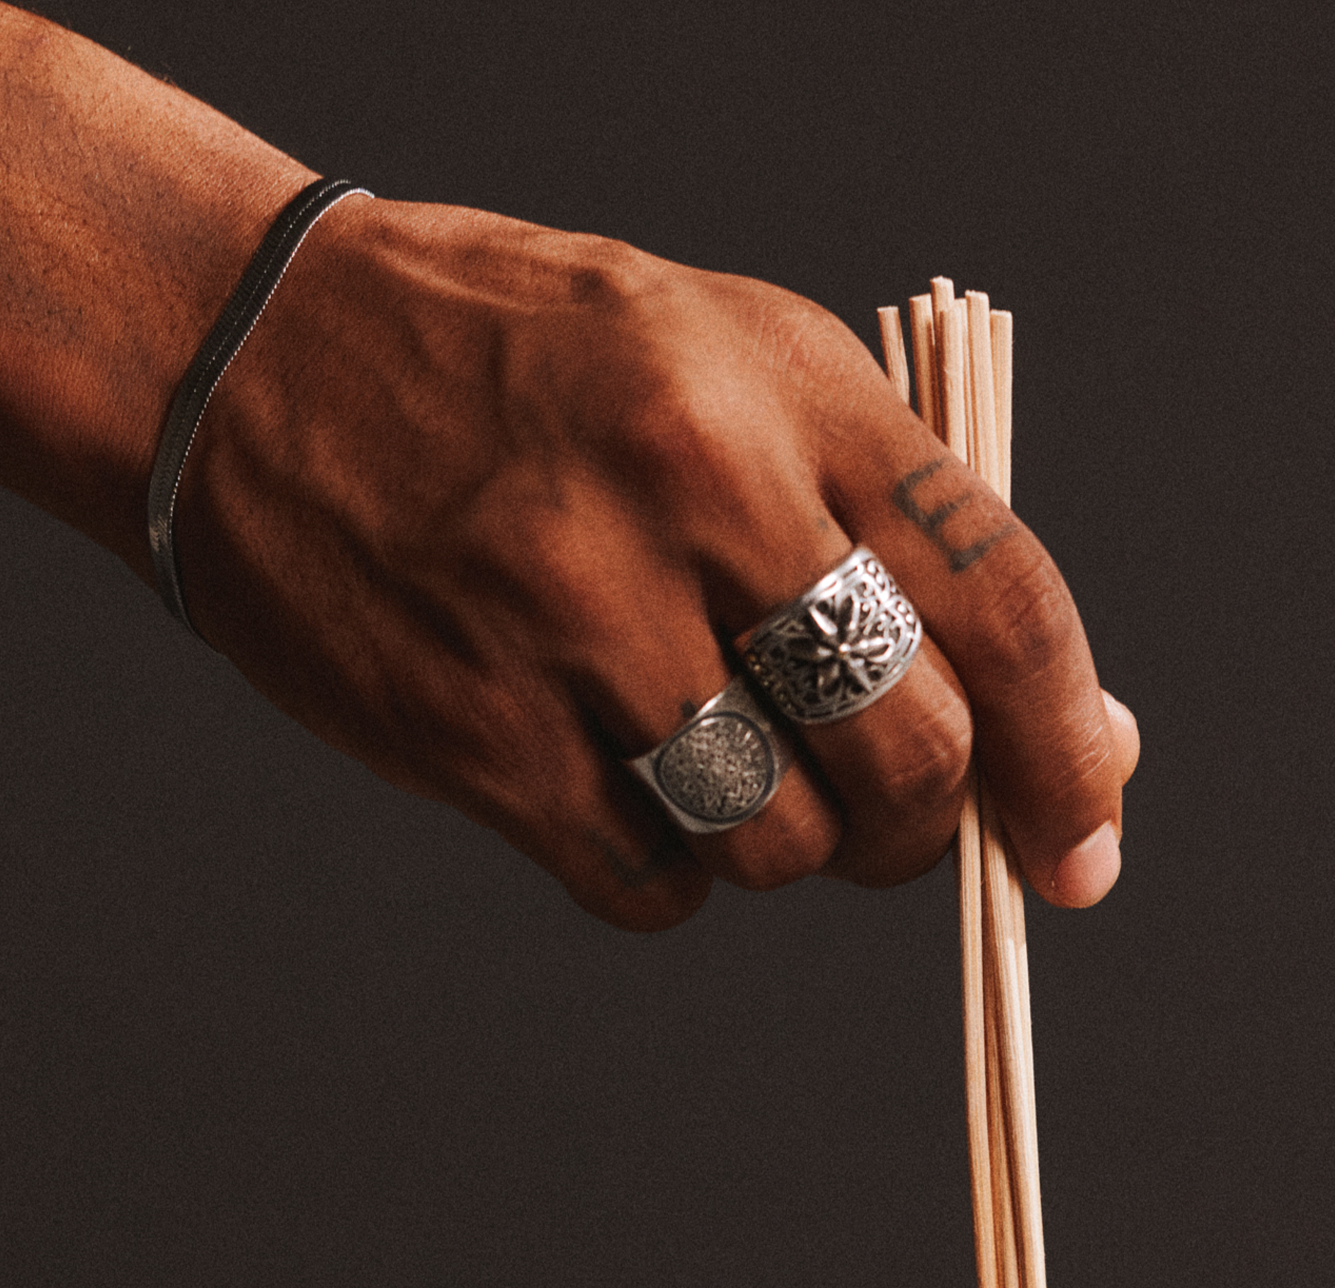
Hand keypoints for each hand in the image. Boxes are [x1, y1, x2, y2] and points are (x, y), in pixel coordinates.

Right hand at [177, 202, 1140, 929]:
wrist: (250, 352)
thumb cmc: (531, 371)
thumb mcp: (737, 373)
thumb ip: (907, 539)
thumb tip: (1085, 743)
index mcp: (780, 388)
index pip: (1003, 602)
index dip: (1066, 752)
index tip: (1083, 845)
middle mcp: (688, 493)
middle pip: (909, 755)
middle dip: (926, 824)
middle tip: (883, 810)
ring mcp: (573, 620)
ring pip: (782, 845)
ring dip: (783, 848)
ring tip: (718, 763)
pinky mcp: (478, 734)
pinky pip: (652, 888)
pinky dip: (669, 875)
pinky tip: (621, 785)